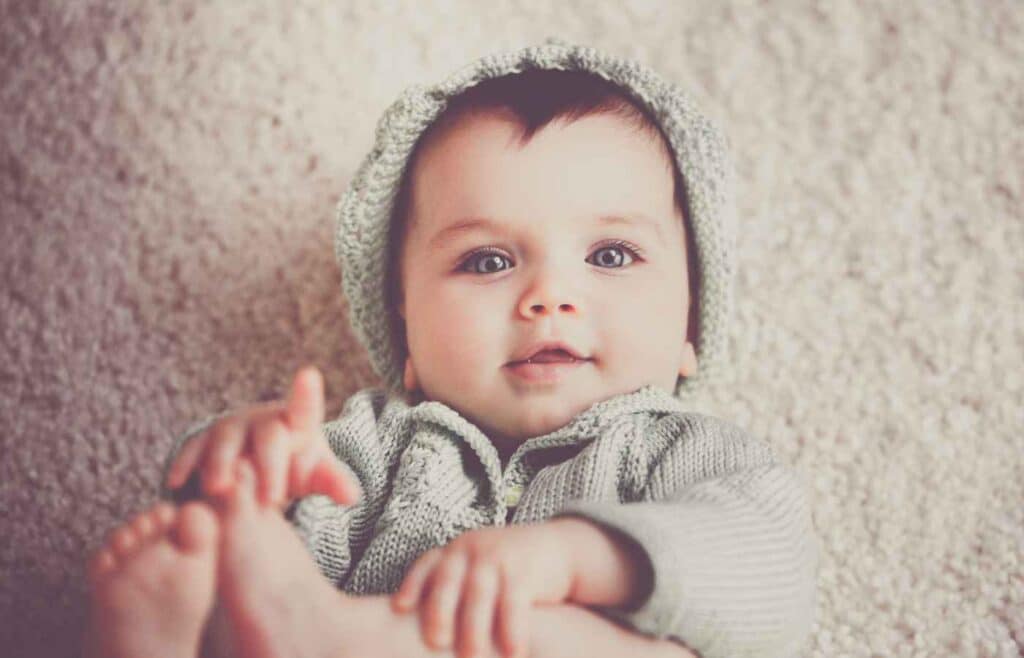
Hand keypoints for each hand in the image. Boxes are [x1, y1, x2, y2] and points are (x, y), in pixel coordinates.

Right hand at [164, 365, 361, 507]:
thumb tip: (352, 496)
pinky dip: (186, 465)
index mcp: (297, 422)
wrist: (256, 461)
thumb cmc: (292, 464)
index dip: (306, 393)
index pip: (305, 407)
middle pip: (269, 437)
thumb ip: (331, 481)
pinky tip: (176, 483)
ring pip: (226, 441)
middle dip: (270, 466)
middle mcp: (263, 419)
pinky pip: (192, 450)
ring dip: (222, 464)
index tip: (309, 375)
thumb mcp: (314, 472)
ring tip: (220, 490)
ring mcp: (231, 427)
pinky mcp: (203, 440)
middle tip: (271, 499)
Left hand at [390, 521, 576, 657]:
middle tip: (435, 642)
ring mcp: (499, 558)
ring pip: (479, 593)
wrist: (559, 548)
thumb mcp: (477, 567)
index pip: (428, 564)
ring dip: (473, 627)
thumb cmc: (508, 569)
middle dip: (439, 610)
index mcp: (457, 551)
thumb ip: (454, 588)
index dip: (413, 584)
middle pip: (449, 580)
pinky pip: (515, 602)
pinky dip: (512, 628)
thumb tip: (419, 630)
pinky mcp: (526, 571)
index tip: (399, 607)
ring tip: (470, 657)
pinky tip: (513, 653)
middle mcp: (474, 550)